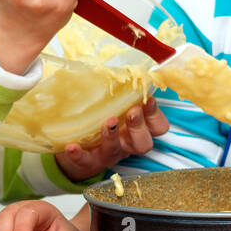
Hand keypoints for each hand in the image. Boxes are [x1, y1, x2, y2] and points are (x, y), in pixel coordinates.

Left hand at [55, 97, 169, 180]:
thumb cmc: (102, 123)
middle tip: (132, 111)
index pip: (158, 127)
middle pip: (143, 142)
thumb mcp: (114, 107)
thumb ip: (120, 92)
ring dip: (112, 136)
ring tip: (108, 121)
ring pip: (116, 150)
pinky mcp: (88, 162)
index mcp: (136, 129)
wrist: (78, 152)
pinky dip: (79, 154)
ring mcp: (108, 154)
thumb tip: (113, 67)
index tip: (148, 99)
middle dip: (139, 125)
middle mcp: (126, 144)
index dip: (156, 115)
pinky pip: (85, 160)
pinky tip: (72, 146)